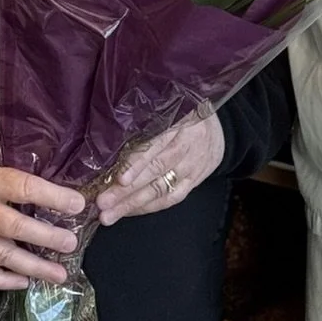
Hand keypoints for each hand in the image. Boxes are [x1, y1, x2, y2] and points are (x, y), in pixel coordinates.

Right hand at [0, 143, 87, 291]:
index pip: (24, 188)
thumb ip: (16, 169)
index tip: (78, 204)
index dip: (53, 197)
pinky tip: (24, 282)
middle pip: (14, 228)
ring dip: (32, 267)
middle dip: (46, 238)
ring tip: (59, 274)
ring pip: (1, 256)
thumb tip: (57, 176)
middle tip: (71, 243)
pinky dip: (3, 281)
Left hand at [96, 114, 224, 226]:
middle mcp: (189, 146)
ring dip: (133, 204)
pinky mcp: (195, 181)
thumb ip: (146, 118)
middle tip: (103, 202)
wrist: (218, 128)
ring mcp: (194, 166)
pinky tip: (130, 212)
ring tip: (109, 215)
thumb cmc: (184, 112)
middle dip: (127, 190)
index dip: (138, 163)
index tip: (119, 178)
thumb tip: (110, 136)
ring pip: (162, 189)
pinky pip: (172, 198)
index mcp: (182, 121)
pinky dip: (149, 207)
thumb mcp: (169, 105)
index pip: (157, 145)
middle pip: (156, 171)